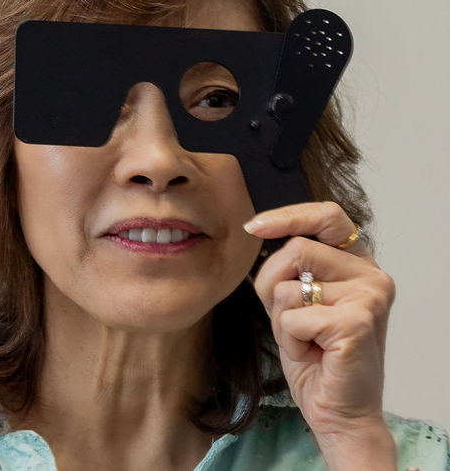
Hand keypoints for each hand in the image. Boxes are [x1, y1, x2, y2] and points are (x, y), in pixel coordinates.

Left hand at [246, 202, 396, 468]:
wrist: (337, 410)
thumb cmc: (315, 356)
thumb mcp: (294, 300)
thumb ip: (288, 267)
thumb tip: (257, 228)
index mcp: (357, 264)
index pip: (328, 215)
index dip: (288, 215)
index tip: (254, 227)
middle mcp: (372, 275)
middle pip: (295, 249)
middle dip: (272, 285)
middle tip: (290, 320)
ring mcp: (370, 296)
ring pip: (288, 285)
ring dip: (282, 318)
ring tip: (307, 340)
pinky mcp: (358, 321)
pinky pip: (293, 316)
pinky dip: (290, 338)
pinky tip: (313, 354)